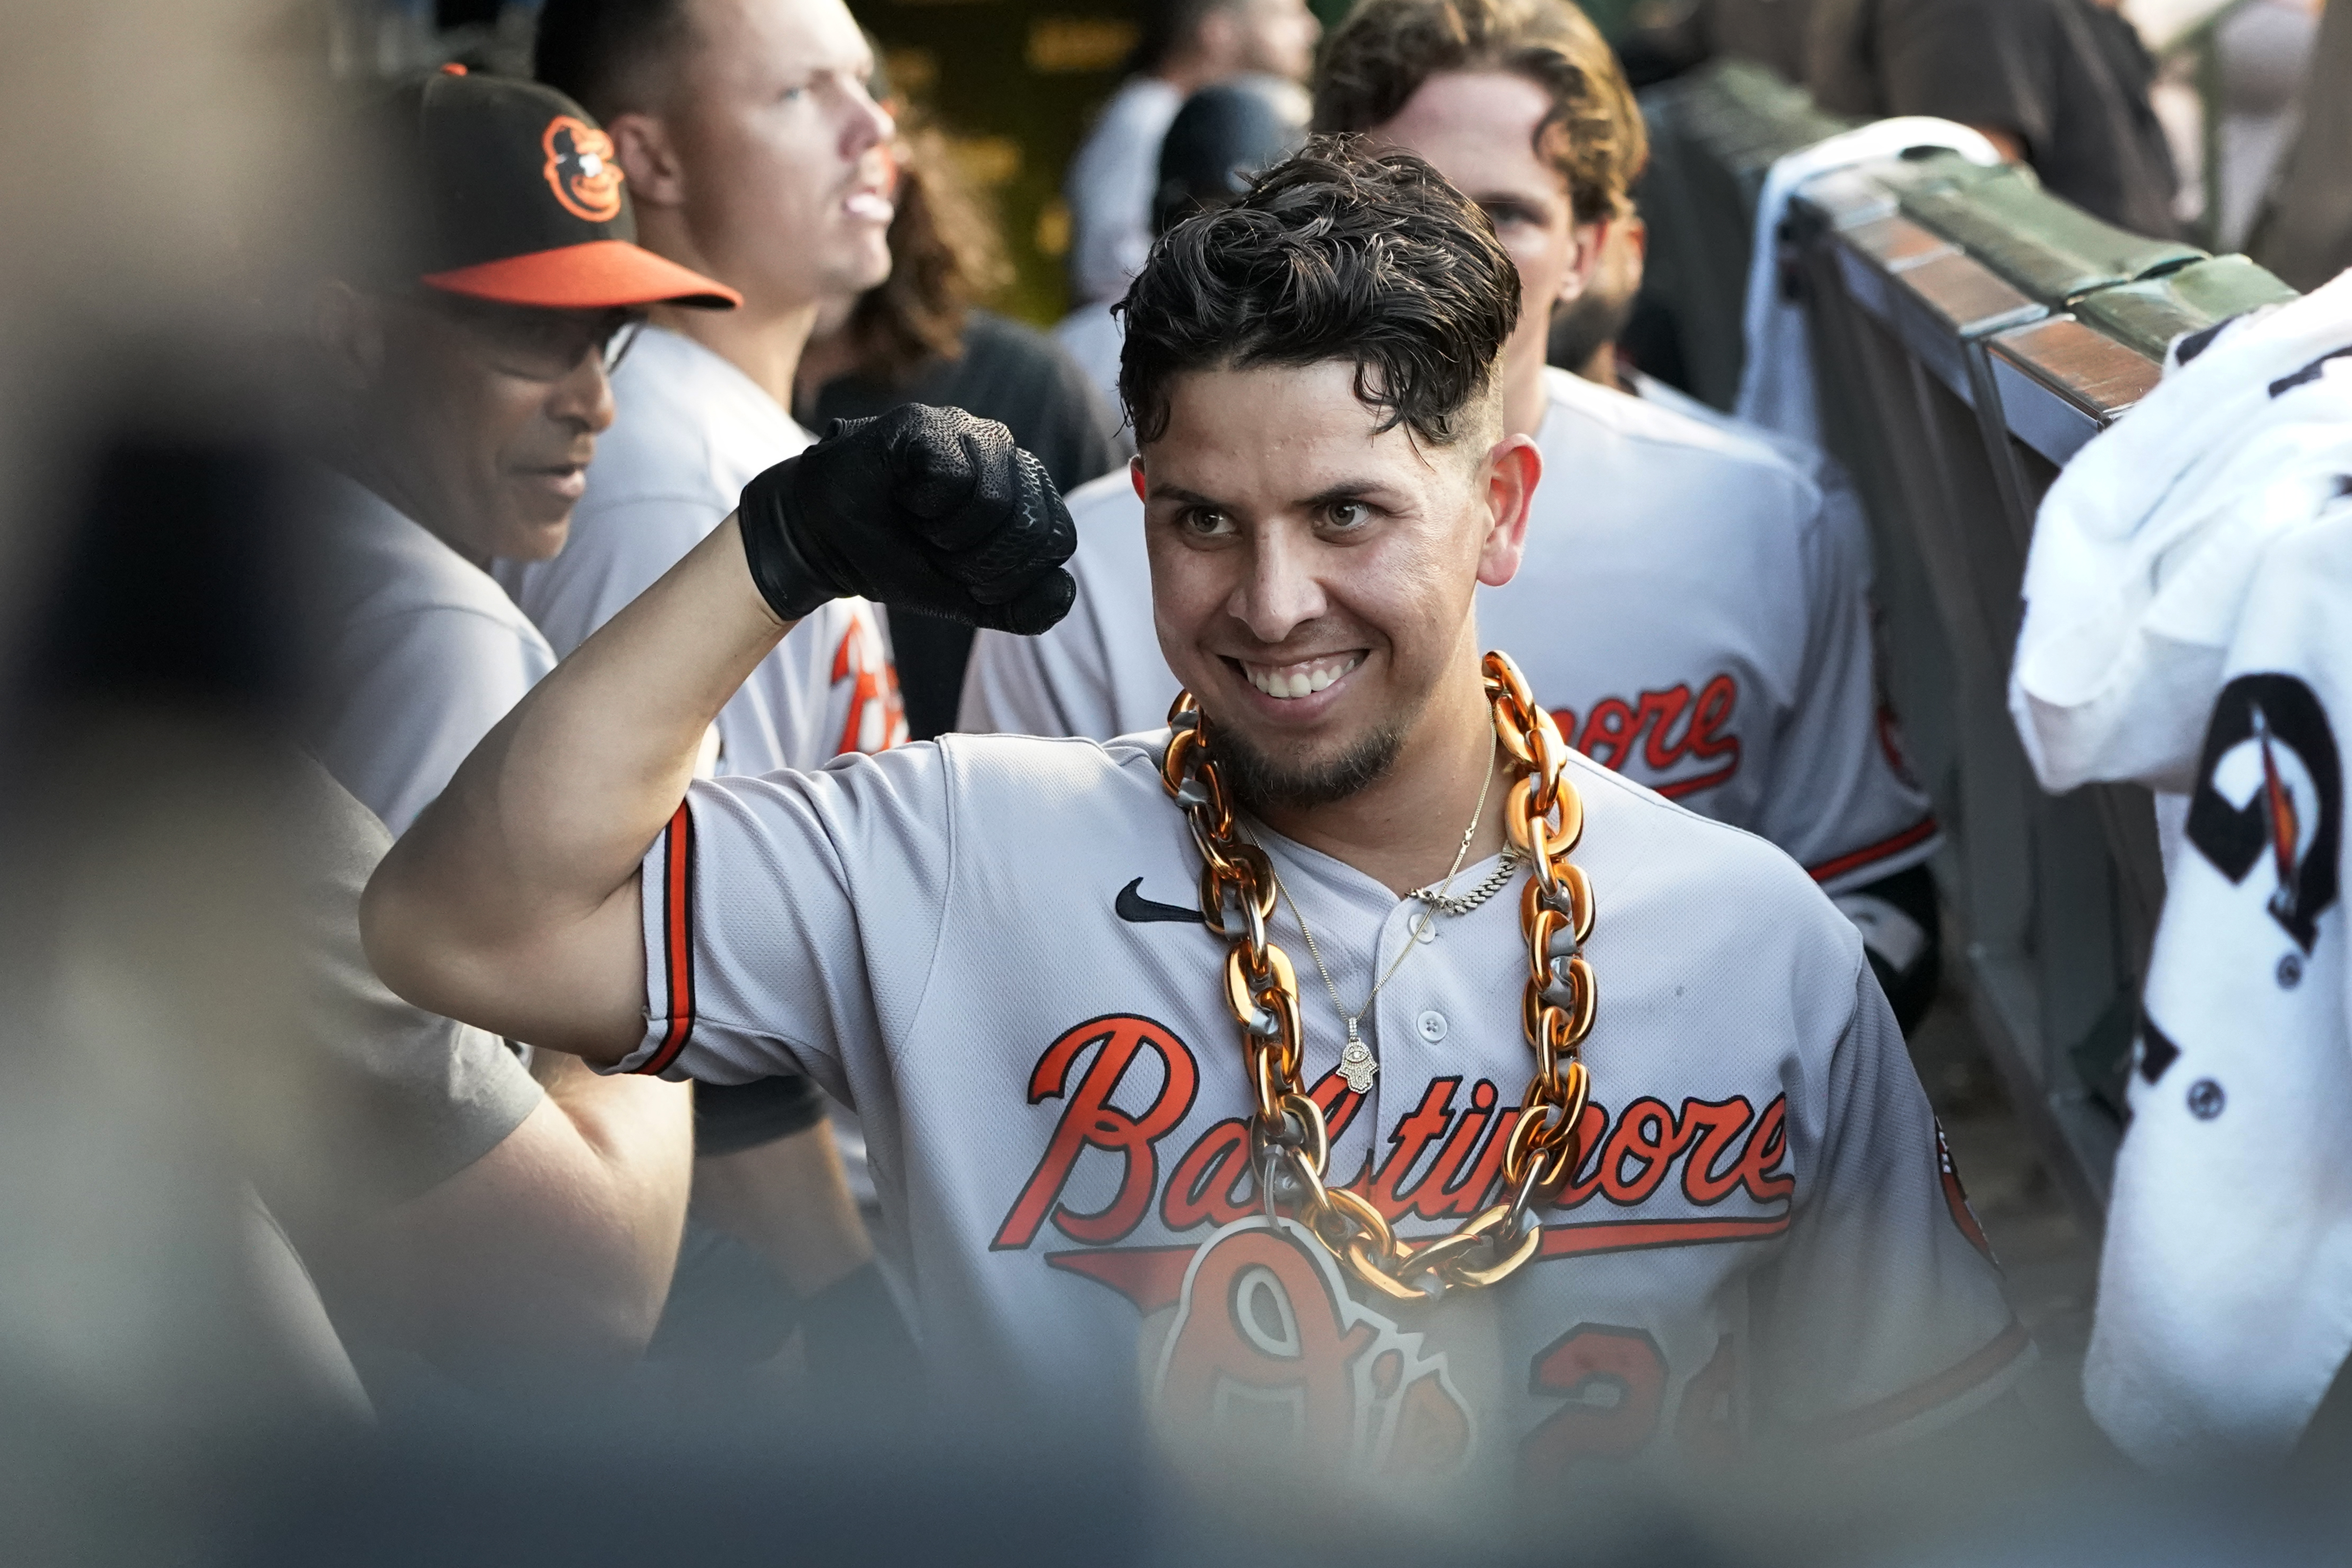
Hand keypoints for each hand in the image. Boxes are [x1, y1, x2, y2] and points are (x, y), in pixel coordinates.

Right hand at [737, 404, 1076, 632]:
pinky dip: (924, 505)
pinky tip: (902, 494)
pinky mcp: (928, 423)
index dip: (1009, 576)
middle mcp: (1007, 454)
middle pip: (1032, 526)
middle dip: (979, 561)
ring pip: (997, 501)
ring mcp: (969, 431)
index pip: (1057, 540)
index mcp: (1025, 491)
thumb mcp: (966, 599)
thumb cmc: (898, 560)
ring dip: (947, 534)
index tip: (963, 572)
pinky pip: (955, 477)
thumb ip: (1020, 606)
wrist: (824, 542)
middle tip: (936, 548)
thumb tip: (1065, 593)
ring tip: (918, 520)